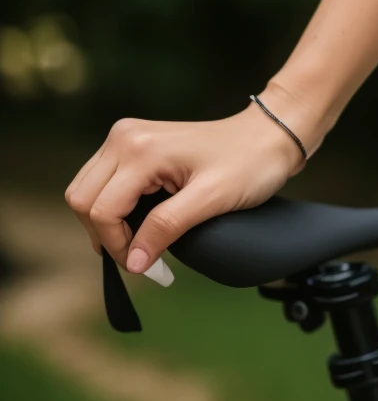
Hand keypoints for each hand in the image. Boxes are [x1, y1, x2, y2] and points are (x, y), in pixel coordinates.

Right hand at [64, 103, 305, 275]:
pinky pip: (103, 183)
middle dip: (105, 235)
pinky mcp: (134, 144)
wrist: (271, 133)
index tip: (145, 267)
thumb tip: (132, 262)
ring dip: (105, 222)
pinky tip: (139, 222)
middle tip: (140, 256)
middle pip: (83, 200)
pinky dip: (112, 207)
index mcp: (139, 150)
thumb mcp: (212, 199)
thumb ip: (166, 228)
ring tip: (141, 241)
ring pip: (87, 192)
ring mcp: (127, 138)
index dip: (117, 245)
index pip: (101, 210)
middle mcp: (125, 138)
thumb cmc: (250, 162)